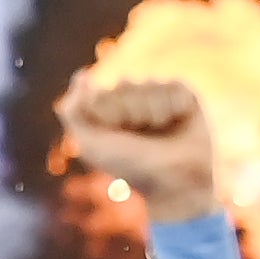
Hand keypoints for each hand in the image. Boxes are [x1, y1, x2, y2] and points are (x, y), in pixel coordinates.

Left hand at [59, 76, 222, 228]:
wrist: (175, 182)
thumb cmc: (130, 166)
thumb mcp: (91, 144)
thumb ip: (74, 111)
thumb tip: (82, 75)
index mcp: (108, 109)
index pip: (99, 91)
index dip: (105, 116)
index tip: (114, 137)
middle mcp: (133, 99)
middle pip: (124, 83)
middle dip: (129, 113)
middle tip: (140, 137)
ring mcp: (159, 95)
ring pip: (148, 83)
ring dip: (152, 113)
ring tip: (160, 132)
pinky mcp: (185, 94)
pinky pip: (172, 84)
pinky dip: (172, 107)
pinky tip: (177, 121)